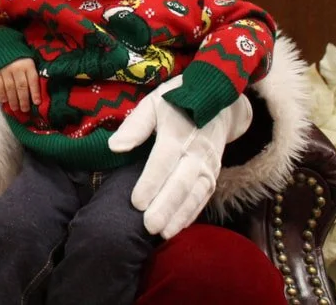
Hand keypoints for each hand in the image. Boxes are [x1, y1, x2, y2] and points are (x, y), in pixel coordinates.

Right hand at [0, 58, 40, 112]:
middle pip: (21, 86)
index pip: (32, 80)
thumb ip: (32, 75)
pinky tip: (4, 101)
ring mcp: (5, 70)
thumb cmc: (20, 58)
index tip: (37, 103)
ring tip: (15, 108)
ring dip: (13, 100)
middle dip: (23, 100)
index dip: (35, 92)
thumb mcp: (29, 62)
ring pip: (10, 87)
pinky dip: (1, 94)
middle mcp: (17, 67)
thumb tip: (36, 93)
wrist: (4, 47)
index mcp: (28, 64)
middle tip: (25, 109)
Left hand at [108, 78, 252, 238]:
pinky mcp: (214, 174)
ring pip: (194, 194)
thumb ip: (135, 125)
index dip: (151, 182)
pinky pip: (203, 197)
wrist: (220, 102)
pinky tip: (177, 227)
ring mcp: (208, 165)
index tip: (136, 202)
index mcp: (178, 132)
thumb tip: (115, 146)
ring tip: (162, 233)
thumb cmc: (177, 101)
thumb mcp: (153, 103)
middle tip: (148, 226)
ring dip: (179, 215)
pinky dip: (191, 214)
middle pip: (181, 183)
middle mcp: (196, 152)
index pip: (164, 160)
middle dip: (165, 207)